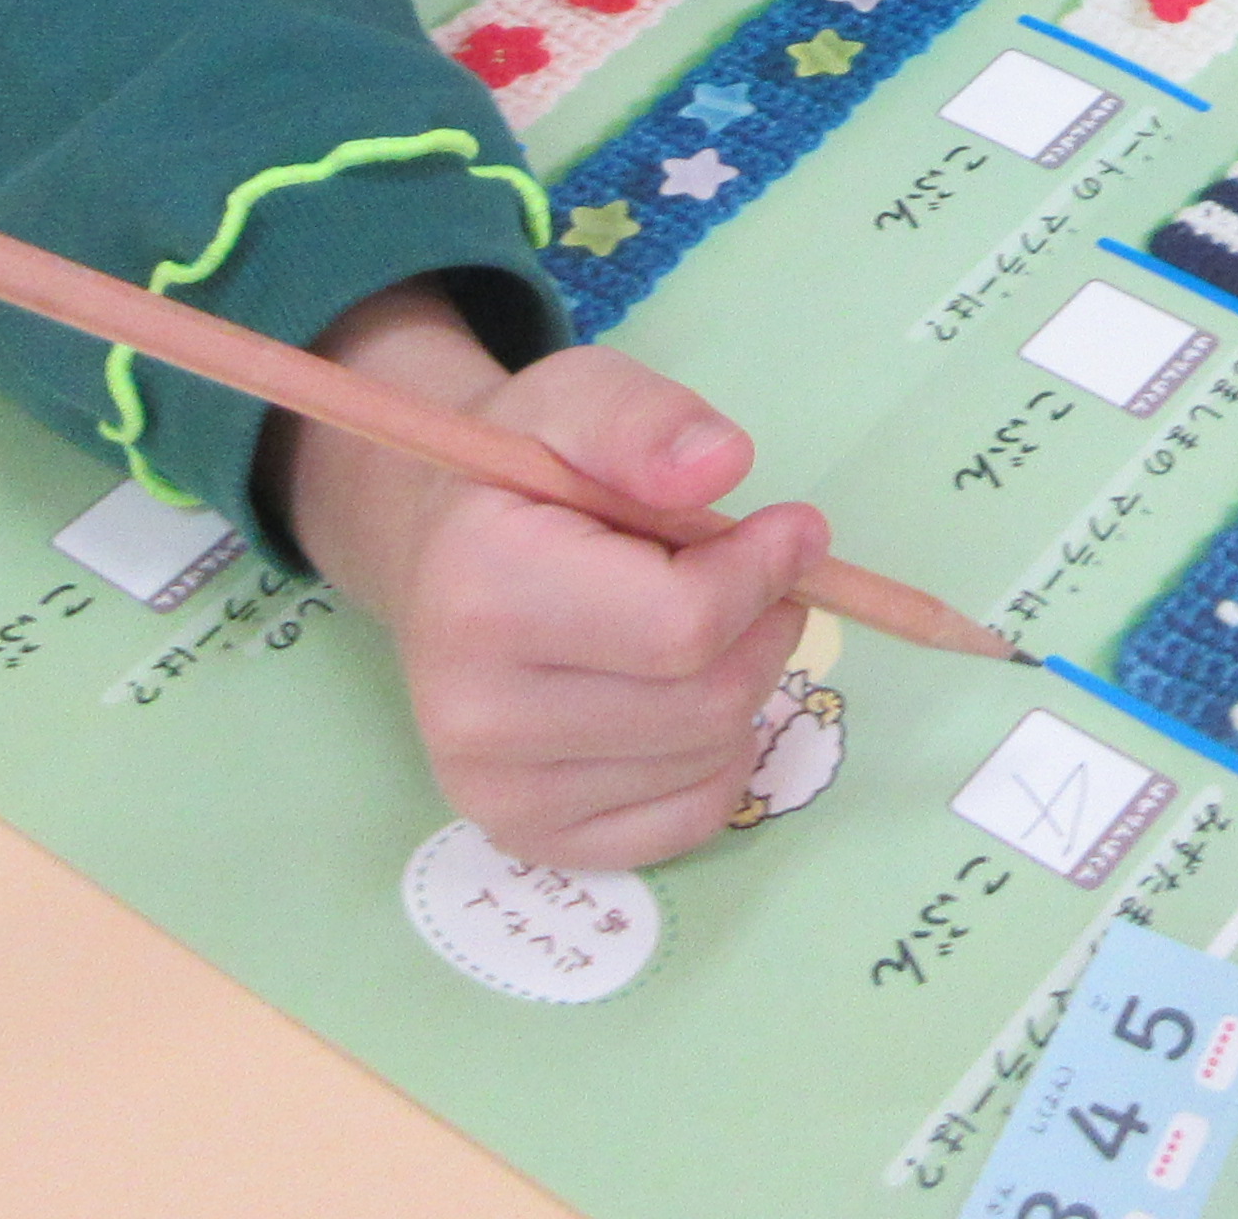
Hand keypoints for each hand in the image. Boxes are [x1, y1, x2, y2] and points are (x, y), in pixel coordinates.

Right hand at [280, 284, 825, 870]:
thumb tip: (722, 464)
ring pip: (708, 760)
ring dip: (742, 685)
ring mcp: (497, 794)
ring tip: (694, 624)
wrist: (443, 553)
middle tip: (753, 576)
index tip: (794, 529)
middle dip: (762, 628)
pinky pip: (690, 818)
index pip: (685, 626)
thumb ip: (649, 422)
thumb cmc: (528, 471)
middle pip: (708, 702)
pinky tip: (679, 693)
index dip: (766, 571)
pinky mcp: (530, 839)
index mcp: (483, 594)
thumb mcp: (583, 399)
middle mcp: (475, 714)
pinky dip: (718, 756)